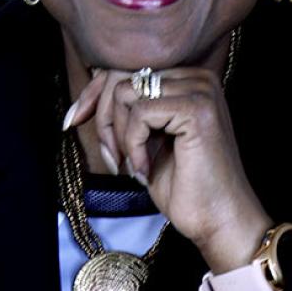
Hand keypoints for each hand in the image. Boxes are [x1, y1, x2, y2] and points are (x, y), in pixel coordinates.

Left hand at [65, 67, 272, 271]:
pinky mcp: (197, 109)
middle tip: (109, 156)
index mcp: (189, 81)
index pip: (127, 68)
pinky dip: (133, 145)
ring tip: (130, 165)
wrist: (219, 221)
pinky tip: (145, 170)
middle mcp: (198, 78)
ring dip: (118, 135)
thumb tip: (89, 92)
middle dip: (103, 117)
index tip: (72, 121)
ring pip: (126, 92)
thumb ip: (131, 112)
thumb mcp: (148, 142)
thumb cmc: (186, 188)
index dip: (94, 94)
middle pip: (122, 75)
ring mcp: (200, 91)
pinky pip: (140, 113)